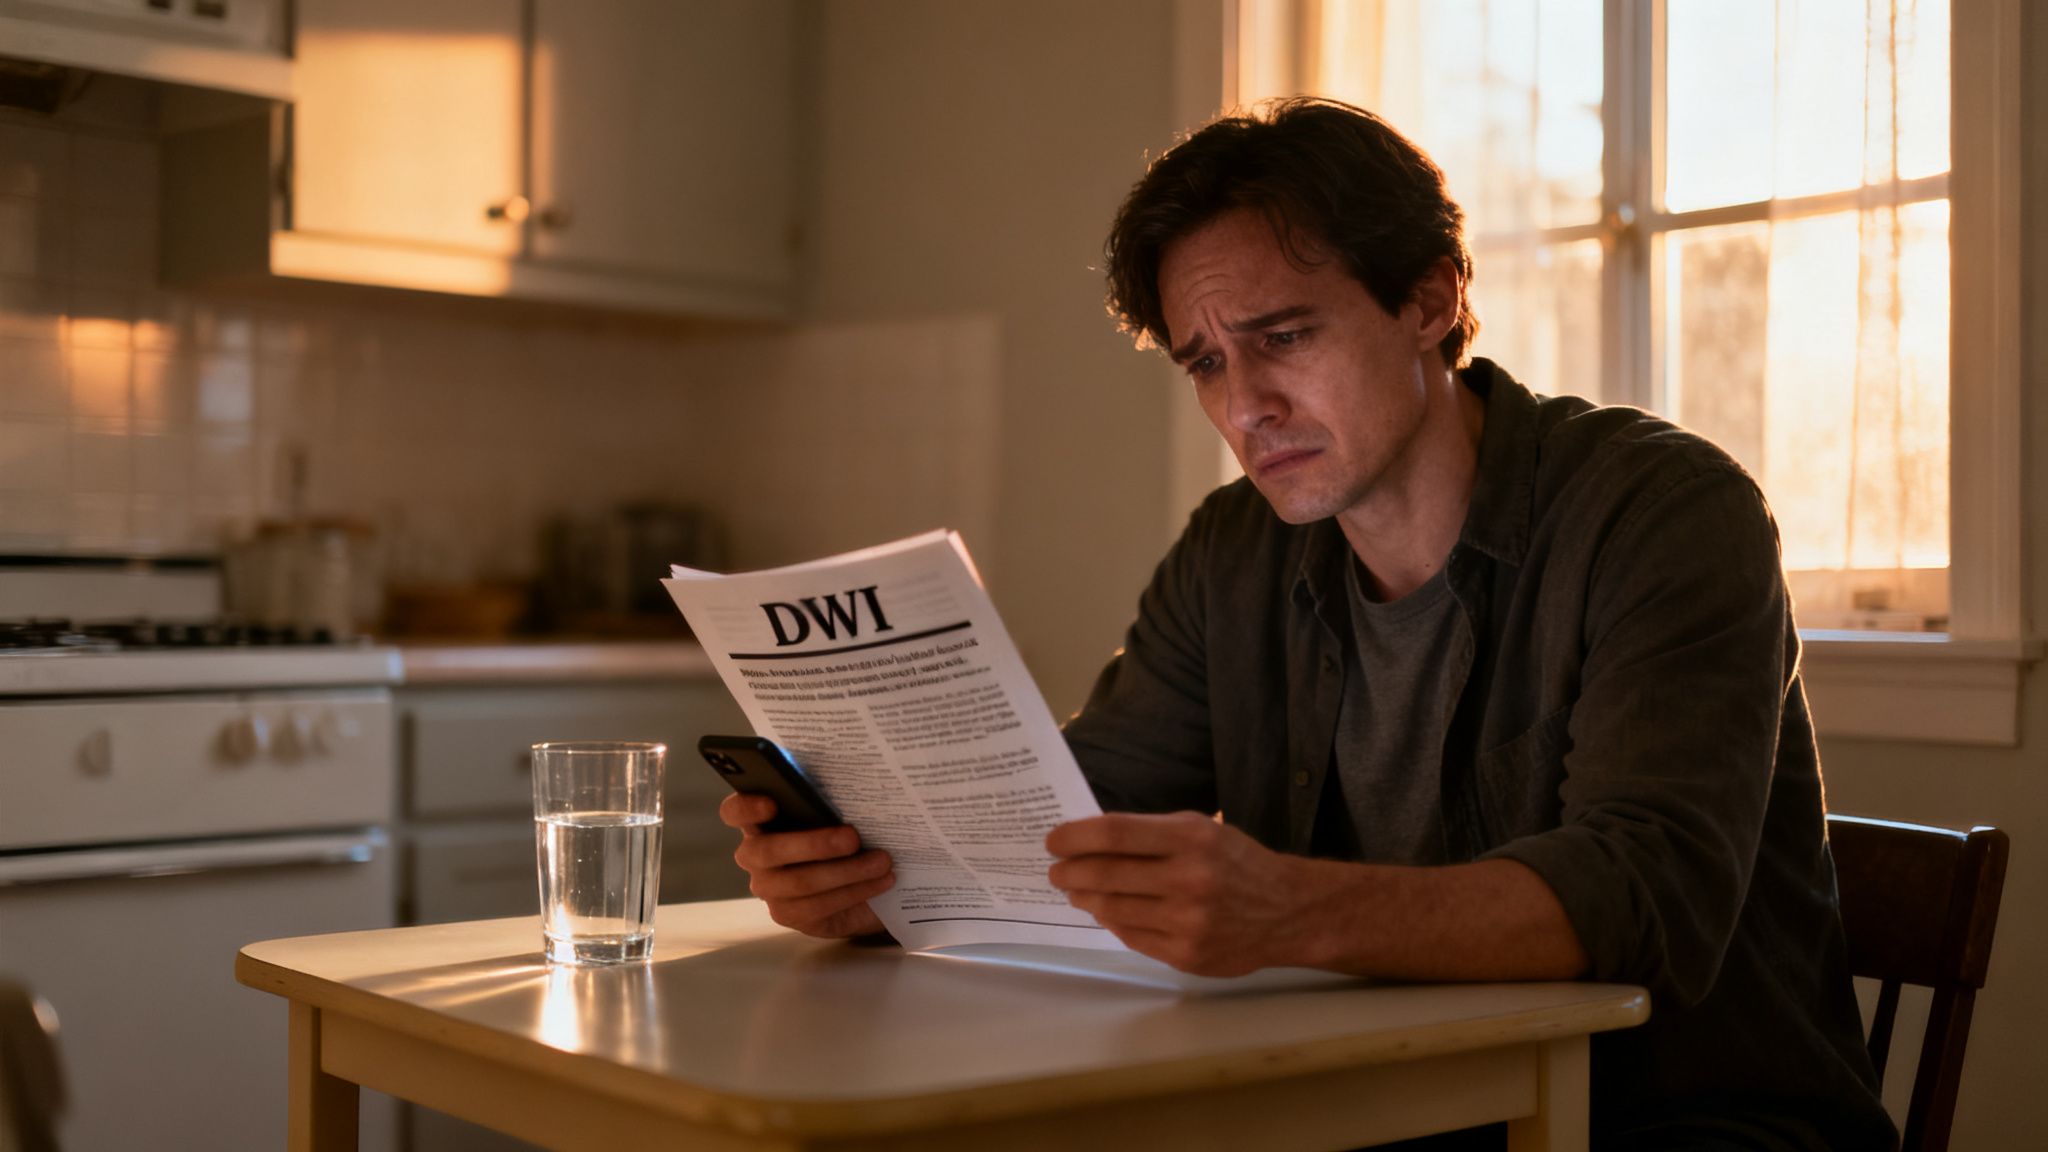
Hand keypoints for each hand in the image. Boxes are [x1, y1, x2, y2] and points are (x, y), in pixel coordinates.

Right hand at [720, 792, 892, 938]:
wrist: (863, 879)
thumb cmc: (844, 835)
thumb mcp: (836, 813)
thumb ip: (828, 801)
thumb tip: (851, 786)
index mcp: (760, 820)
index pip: (735, 811)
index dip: (746, 807)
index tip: (771, 802)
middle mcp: (755, 854)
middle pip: (768, 851)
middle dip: (814, 843)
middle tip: (853, 837)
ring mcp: (769, 887)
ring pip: (800, 882)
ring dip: (847, 871)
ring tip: (882, 861)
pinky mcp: (788, 914)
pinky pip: (817, 906)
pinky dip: (855, 891)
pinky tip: (881, 881)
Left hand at [1045, 812, 1310, 976]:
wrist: (1287, 912)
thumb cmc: (1237, 863)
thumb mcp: (1202, 830)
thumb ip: (1151, 833)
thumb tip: (1090, 841)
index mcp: (1191, 839)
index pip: (1115, 834)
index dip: (1074, 837)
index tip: (1053, 841)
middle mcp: (1188, 880)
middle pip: (1105, 874)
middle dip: (1069, 871)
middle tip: (1056, 870)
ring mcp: (1187, 922)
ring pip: (1112, 909)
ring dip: (1085, 899)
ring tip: (1076, 891)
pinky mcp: (1185, 955)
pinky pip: (1130, 936)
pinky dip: (1112, 922)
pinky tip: (1107, 912)